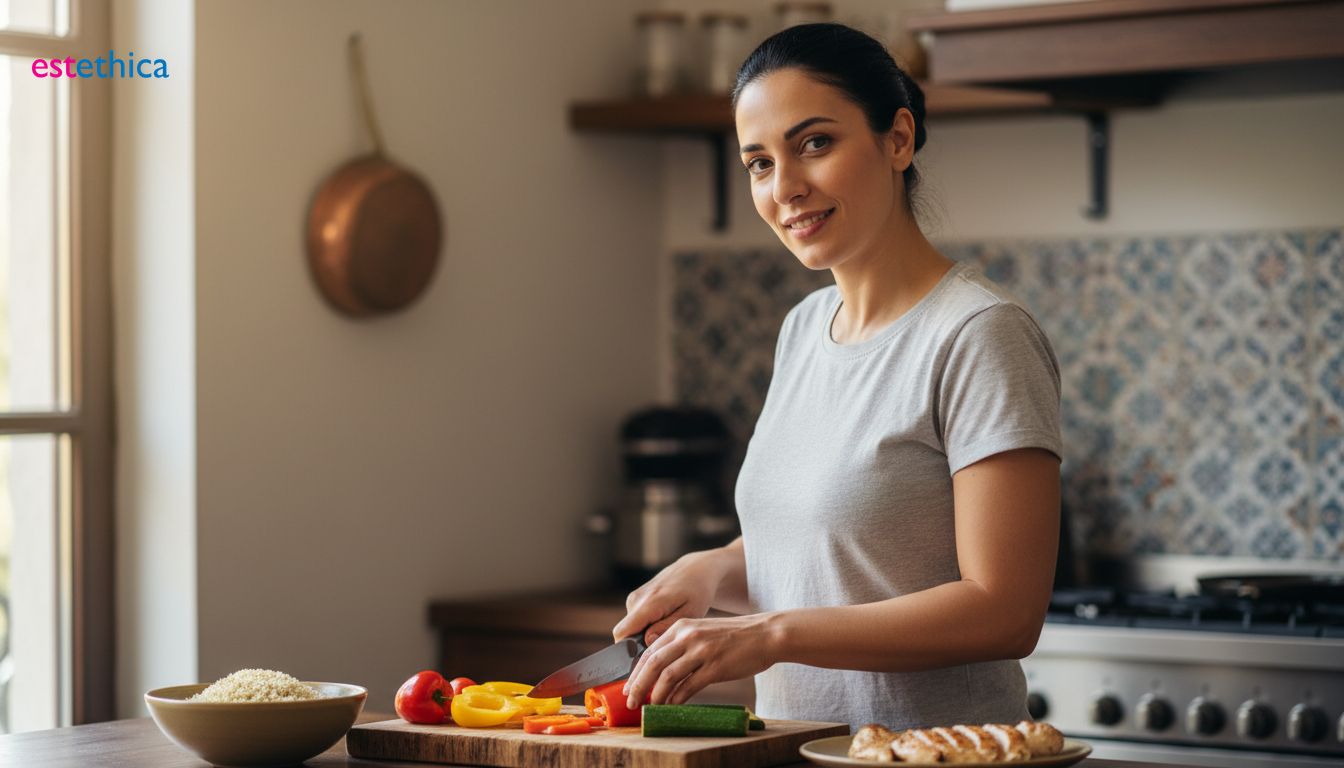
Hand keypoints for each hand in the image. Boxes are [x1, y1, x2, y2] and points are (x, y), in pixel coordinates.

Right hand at [612, 549, 725, 646]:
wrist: (695, 570)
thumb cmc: (697, 592)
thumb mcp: (690, 613)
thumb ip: (666, 628)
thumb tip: (647, 641)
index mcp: (649, 603)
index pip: (622, 633)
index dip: (628, 651)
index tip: (647, 659)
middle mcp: (636, 599)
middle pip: (625, 634)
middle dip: (639, 646)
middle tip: (664, 646)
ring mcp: (634, 598)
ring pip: (630, 629)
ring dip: (644, 636)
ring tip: (668, 631)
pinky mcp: (635, 599)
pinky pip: (634, 621)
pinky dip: (646, 627)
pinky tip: (664, 621)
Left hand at [622, 613, 776, 707]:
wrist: (765, 634)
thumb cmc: (734, 636)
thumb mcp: (702, 631)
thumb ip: (681, 645)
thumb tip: (660, 670)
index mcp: (681, 627)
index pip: (649, 651)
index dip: (636, 672)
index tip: (629, 687)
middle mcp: (688, 636)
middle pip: (653, 663)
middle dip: (638, 685)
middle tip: (632, 701)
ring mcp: (702, 651)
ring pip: (668, 676)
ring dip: (656, 695)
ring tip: (651, 707)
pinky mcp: (716, 666)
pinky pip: (689, 686)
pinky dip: (677, 699)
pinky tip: (673, 705)